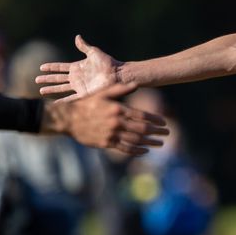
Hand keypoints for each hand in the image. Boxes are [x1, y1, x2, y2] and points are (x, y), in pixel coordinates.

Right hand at [37, 36, 121, 99]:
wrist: (117, 74)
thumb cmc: (108, 63)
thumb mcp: (94, 53)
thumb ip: (84, 46)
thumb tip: (77, 36)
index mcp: (77, 67)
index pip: (60, 67)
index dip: (51, 67)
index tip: (41, 67)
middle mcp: (76, 78)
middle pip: (58, 78)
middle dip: (47, 79)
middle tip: (36, 80)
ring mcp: (79, 87)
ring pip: (61, 88)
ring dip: (51, 90)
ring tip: (41, 91)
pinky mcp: (84, 95)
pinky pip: (70, 99)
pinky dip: (62, 101)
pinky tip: (54, 104)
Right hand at [46, 89, 167, 156]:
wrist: (68, 119)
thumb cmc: (87, 103)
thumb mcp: (103, 93)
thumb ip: (120, 89)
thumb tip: (137, 84)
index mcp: (117, 109)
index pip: (142, 115)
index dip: (155, 119)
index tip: (164, 122)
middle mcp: (116, 122)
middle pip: (142, 129)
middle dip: (156, 132)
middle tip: (167, 133)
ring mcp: (111, 134)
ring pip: (135, 140)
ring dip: (150, 143)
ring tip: (160, 144)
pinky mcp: (106, 143)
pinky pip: (124, 149)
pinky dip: (136, 151)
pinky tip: (145, 151)